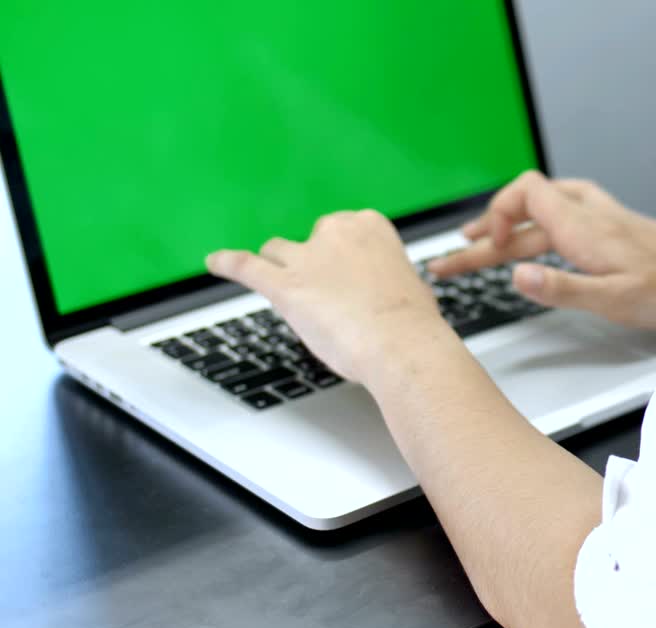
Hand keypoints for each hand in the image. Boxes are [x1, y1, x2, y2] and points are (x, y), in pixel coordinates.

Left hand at [205, 209, 441, 384]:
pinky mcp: (283, 284)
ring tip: (290, 289)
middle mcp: (335, 232)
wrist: (402, 346)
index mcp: (371, 225)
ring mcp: (306, 257)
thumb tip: (376, 290)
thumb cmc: (412, 324)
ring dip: (281, 268)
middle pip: (310, 240)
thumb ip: (383, 277)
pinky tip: (215, 263)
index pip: (343, 228)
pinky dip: (227, 263)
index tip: (349, 273)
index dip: (342, 255)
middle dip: (314, 262)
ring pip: (278, 251)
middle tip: (330, 294)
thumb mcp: (408, 285)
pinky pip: (245, 266)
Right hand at [428, 170, 655, 329]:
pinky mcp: (613, 229)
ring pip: (542, 214)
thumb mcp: (611, 300)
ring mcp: (602, 219)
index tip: (488, 249)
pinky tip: (532, 244)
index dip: (497, 214)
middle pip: (525, 210)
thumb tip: (514, 276)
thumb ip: (560, 288)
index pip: (524, 193)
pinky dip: (535, 229)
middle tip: (452, 261)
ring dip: (507, 230)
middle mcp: (589, 214)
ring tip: (480, 247)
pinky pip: (562, 217)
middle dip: (485, 235)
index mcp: (583, 226)